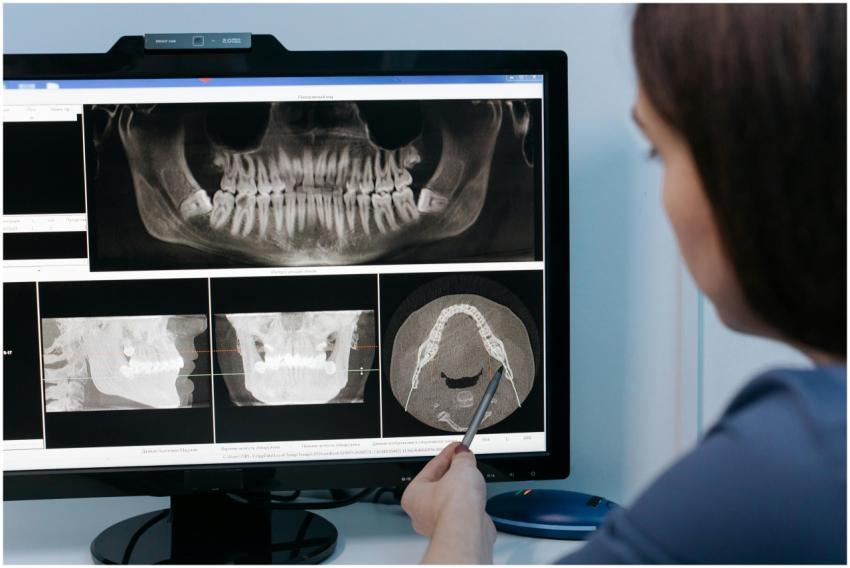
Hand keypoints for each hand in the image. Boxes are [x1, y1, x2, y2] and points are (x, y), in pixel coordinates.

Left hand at [401, 442, 495, 563]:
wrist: (468, 530)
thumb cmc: (454, 505)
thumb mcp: (461, 467)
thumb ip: (462, 457)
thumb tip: (463, 453)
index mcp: (413, 494)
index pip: (431, 467)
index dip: (447, 454)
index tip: (456, 448)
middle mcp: (422, 512)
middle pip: (439, 484)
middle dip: (454, 472)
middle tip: (464, 460)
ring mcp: (438, 524)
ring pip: (451, 500)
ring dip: (462, 489)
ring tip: (472, 479)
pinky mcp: (456, 532)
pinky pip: (462, 512)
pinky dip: (469, 505)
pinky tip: (476, 499)